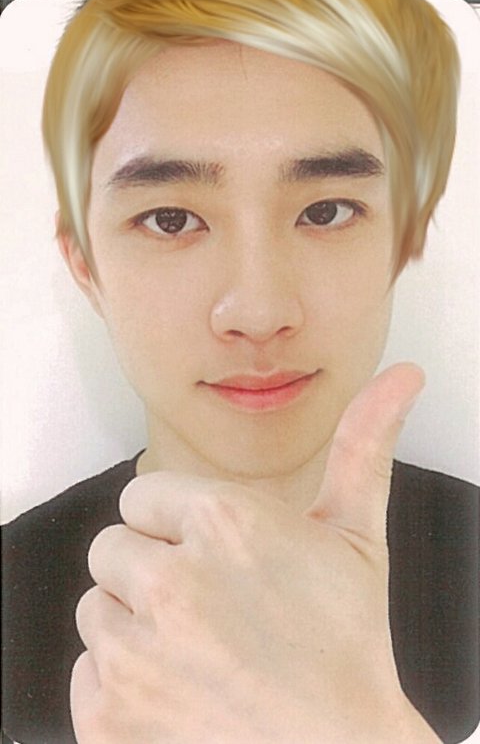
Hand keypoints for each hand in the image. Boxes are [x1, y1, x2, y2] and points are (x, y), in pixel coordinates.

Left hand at [71, 363, 439, 742]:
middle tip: (207, 609)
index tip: (208, 558)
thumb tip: (401, 379)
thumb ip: (364, 447)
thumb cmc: (348, 649)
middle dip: (151, 572)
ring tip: (196, 652)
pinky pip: (85, 676)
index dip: (174, 528)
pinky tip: (178, 692)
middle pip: (112, 549)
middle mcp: (171, 582)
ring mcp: (135, 654)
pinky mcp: (109, 718)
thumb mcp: (357, 538)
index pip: (142, 497)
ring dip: (135, 627)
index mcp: (224, 522)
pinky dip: (121, 686)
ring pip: (96, 610)